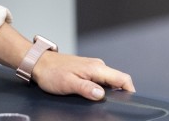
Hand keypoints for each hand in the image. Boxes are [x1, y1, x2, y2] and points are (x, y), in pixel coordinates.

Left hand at [0, 23, 134, 100]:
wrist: (38, 63)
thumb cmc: (51, 73)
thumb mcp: (69, 84)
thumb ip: (87, 89)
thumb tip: (101, 95)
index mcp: (96, 68)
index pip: (122, 78)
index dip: (130, 91)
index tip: (129, 102)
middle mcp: (97, 65)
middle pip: (117, 80)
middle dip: (118, 94)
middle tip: (111, 106)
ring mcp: (92, 67)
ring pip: (108, 81)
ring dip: (108, 91)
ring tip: (99, 101)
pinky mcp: (86, 69)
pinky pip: (99, 79)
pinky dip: (100, 88)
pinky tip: (91, 94)